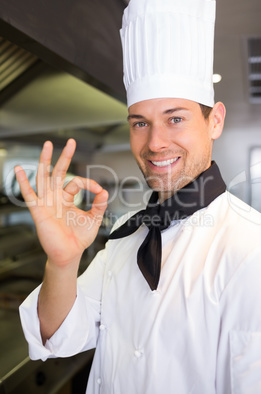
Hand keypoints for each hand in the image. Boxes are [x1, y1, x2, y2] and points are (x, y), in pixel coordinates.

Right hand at [15, 139, 107, 268]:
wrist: (69, 254)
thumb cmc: (78, 239)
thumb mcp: (93, 219)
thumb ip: (99, 205)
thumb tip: (105, 191)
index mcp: (67, 198)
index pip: (76, 182)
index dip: (89, 183)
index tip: (99, 190)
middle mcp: (55, 197)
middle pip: (58, 172)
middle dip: (64, 157)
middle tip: (71, 142)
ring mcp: (46, 202)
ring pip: (44, 177)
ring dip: (46, 161)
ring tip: (48, 145)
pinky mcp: (38, 211)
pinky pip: (29, 194)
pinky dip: (23, 182)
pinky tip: (19, 169)